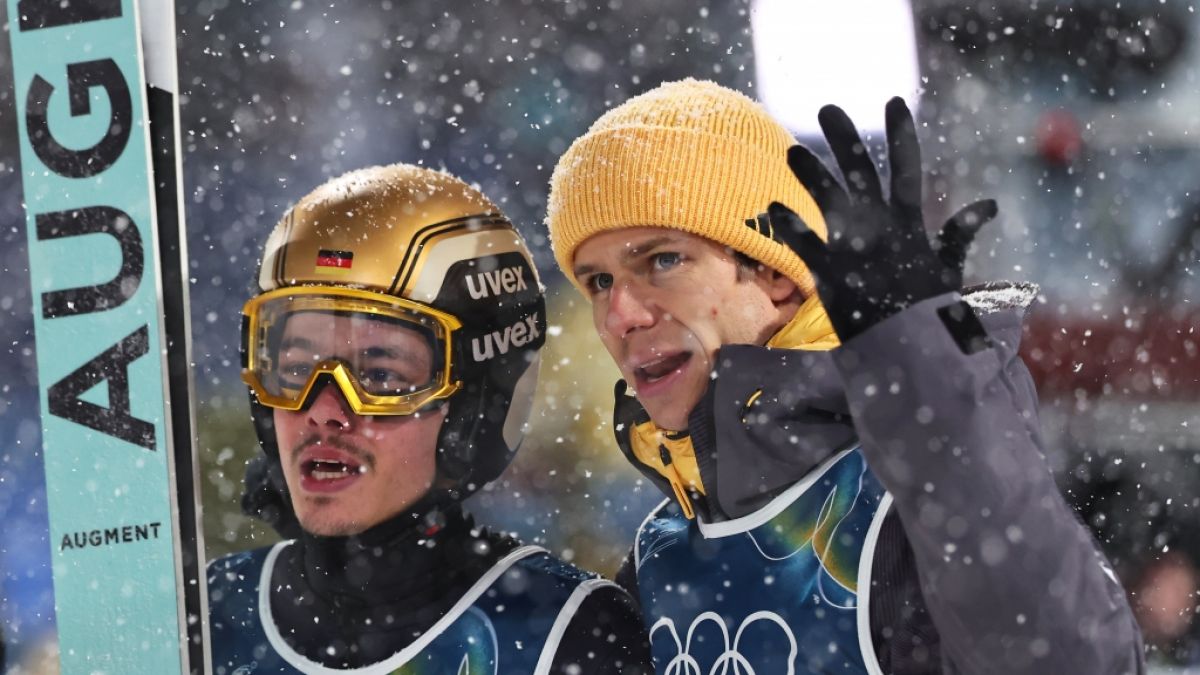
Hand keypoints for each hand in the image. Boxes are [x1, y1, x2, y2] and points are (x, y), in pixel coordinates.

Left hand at [767, 97, 996, 341]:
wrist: (917, 356)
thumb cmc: (931, 315)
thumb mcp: (949, 271)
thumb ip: (959, 235)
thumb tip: (988, 205)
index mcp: (910, 225)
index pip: (908, 168)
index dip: (902, 133)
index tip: (893, 100)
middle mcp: (882, 230)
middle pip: (862, 172)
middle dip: (846, 139)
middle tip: (827, 108)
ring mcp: (856, 251)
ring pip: (830, 201)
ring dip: (811, 174)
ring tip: (791, 150)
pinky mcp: (832, 277)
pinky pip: (806, 246)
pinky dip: (791, 228)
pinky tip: (773, 208)